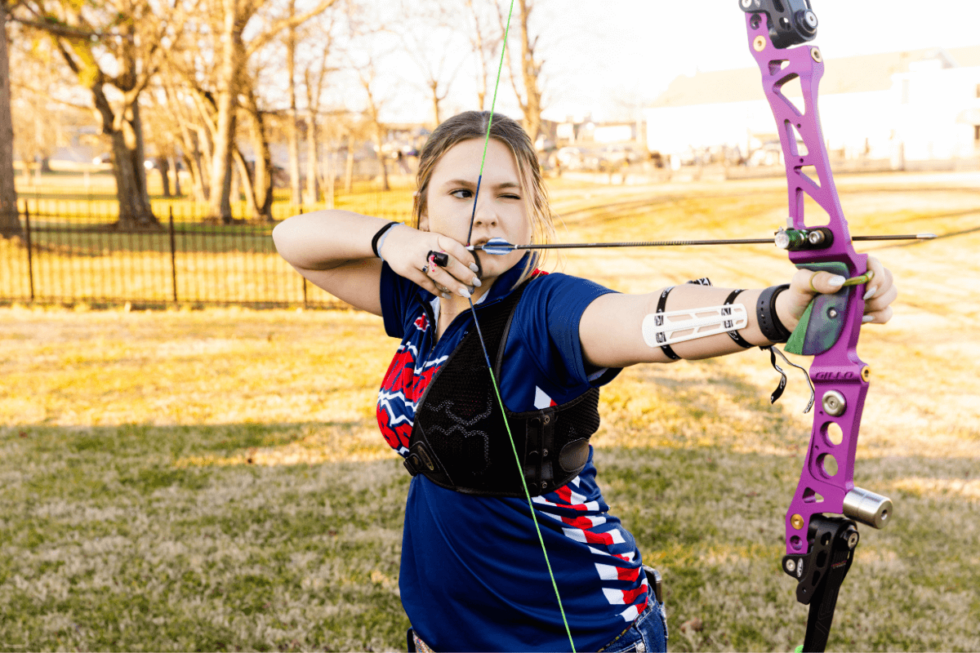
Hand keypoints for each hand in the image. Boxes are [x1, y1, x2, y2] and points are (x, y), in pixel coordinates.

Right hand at [379, 225, 481, 297]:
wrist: (391, 239)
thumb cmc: (420, 242)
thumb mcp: (433, 239)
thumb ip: (448, 249)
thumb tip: (469, 266)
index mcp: (436, 237)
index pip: (455, 247)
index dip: (467, 258)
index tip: (475, 268)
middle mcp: (426, 247)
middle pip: (449, 263)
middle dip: (464, 275)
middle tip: (475, 283)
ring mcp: (416, 259)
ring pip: (438, 275)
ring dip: (453, 286)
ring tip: (465, 292)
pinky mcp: (407, 270)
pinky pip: (425, 283)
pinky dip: (437, 290)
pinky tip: (446, 294)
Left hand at [776, 256, 896, 332]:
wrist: (797, 318)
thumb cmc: (799, 294)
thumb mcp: (801, 283)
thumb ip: (816, 279)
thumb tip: (839, 281)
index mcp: (848, 266)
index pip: (873, 262)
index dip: (876, 274)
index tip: (865, 287)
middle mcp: (862, 279)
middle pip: (887, 278)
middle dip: (878, 290)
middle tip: (861, 299)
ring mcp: (867, 296)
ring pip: (890, 294)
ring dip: (878, 304)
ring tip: (857, 309)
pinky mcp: (868, 312)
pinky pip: (886, 313)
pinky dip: (879, 317)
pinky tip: (862, 318)